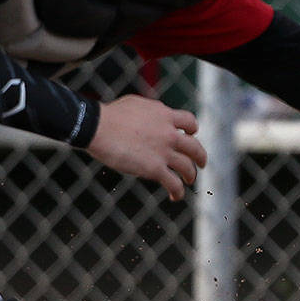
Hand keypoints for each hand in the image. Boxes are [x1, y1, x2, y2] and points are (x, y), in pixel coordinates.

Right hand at [85, 95, 205, 200]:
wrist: (98, 127)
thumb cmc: (110, 115)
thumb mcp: (136, 104)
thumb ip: (150, 111)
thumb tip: (152, 115)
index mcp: (165, 115)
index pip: (190, 121)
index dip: (192, 130)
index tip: (190, 135)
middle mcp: (169, 133)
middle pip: (194, 147)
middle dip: (200, 156)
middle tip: (201, 163)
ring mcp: (164, 151)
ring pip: (187, 166)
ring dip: (191, 175)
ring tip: (189, 180)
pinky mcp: (154, 168)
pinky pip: (173, 183)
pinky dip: (178, 191)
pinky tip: (175, 196)